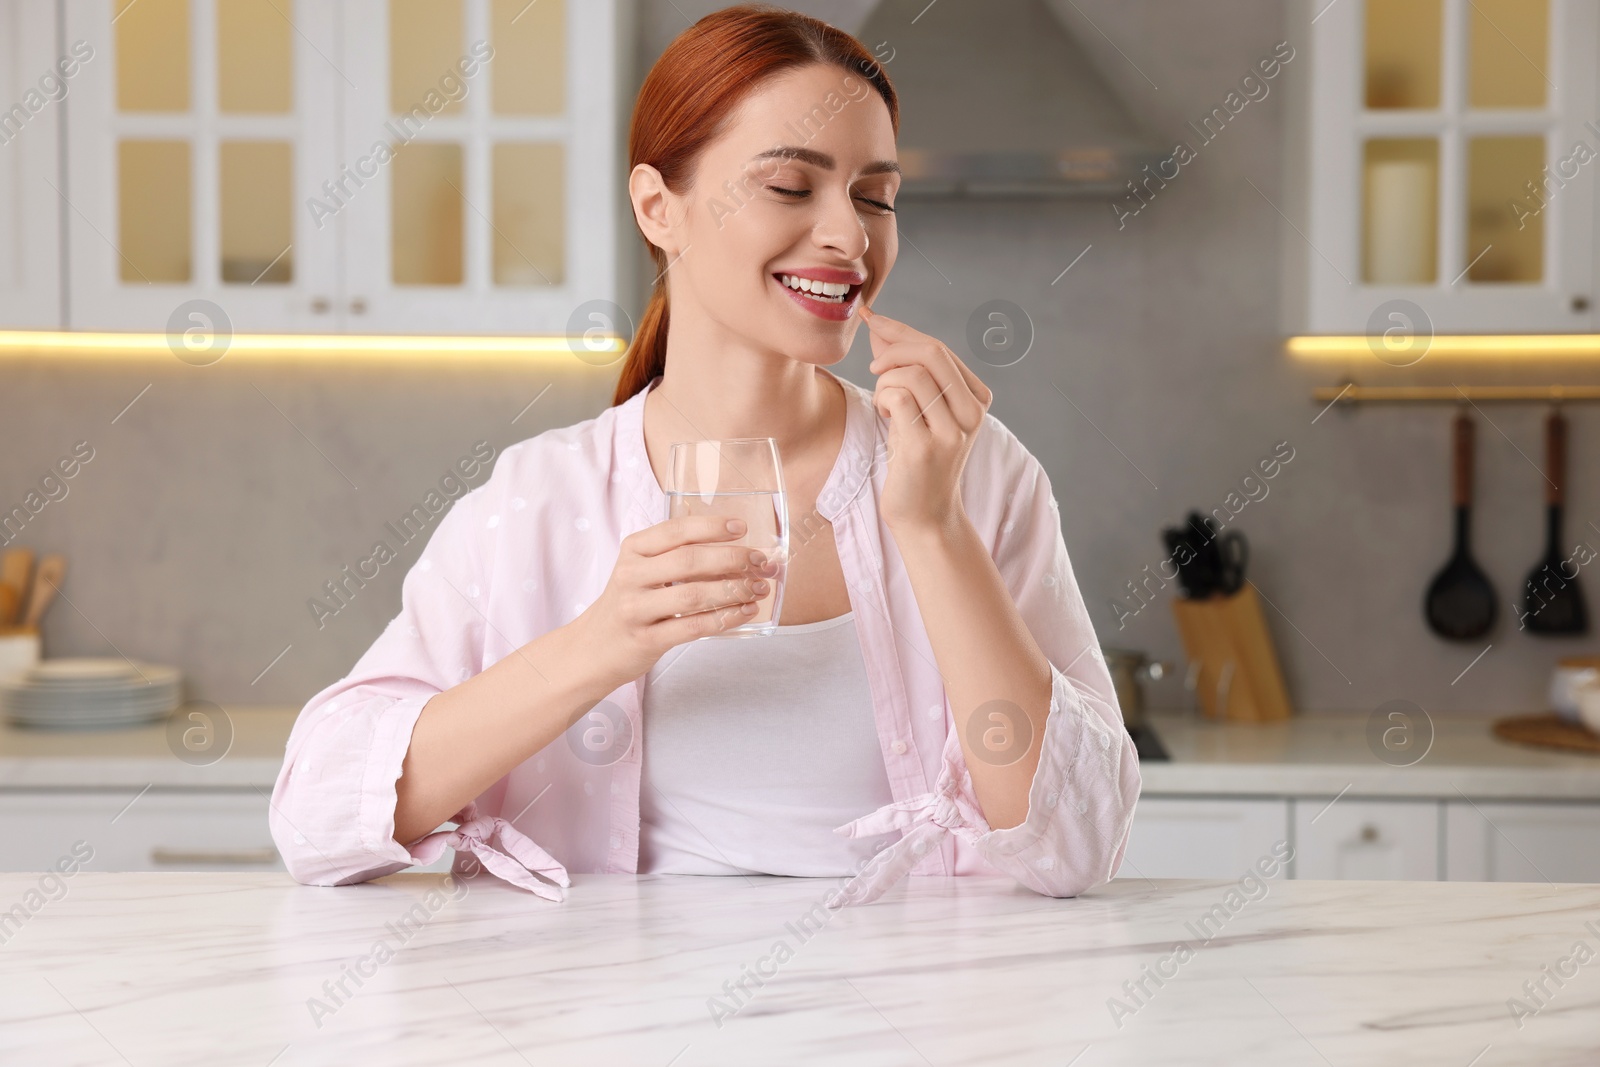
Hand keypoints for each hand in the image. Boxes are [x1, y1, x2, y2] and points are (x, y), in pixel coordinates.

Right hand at [574, 515, 778, 683]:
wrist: (593, 649)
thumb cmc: (630, 604)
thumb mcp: (641, 571)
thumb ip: (676, 557)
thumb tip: (736, 551)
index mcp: (633, 550)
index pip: (675, 531)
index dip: (711, 527)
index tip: (741, 528)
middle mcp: (631, 576)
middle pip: (689, 560)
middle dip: (732, 559)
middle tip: (761, 562)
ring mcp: (636, 609)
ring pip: (693, 595)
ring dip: (733, 590)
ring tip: (759, 588)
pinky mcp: (645, 640)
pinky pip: (692, 627)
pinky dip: (724, 618)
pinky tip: (745, 612)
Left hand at [861, 303, 992, 533]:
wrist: (925, 515)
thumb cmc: (917, 459)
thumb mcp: (918, 408)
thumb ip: (903, 366)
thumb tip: (878, 323)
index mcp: (977, 397)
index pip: (938, 347)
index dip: (900, 329)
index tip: (871, 319)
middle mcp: (972, 412)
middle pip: (930, 352)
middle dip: (892, 349)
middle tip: (873, 368)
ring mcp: (953, 431)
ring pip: (911, 375)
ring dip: (885, 382)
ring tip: (885, 405)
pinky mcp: (927, 447)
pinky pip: (898, 398)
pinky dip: (883, 399)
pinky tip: (886, 416)